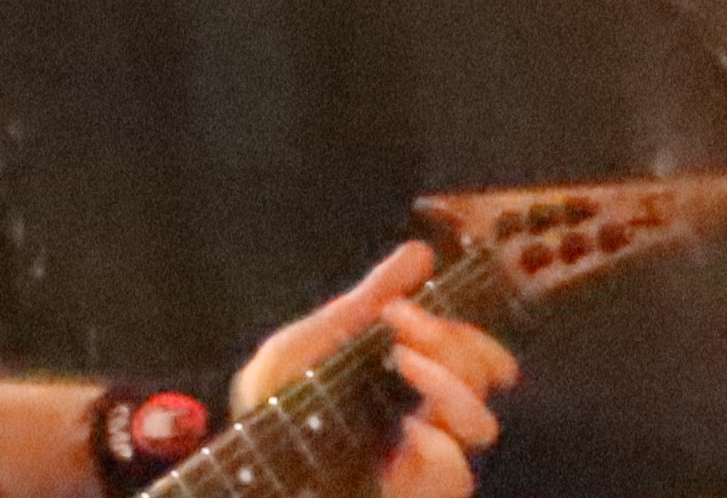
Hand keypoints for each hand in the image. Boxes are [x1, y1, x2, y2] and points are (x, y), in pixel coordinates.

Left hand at [228, 244, 513, 497]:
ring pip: (480, 425)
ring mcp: (422, 460)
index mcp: (411, 382)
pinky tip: (412, 428)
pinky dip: (443, 448)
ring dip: (452, 385)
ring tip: (403, 362)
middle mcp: (427, 419)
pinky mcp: (413, 491)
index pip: (474, 359)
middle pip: (483, 383)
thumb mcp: (315, 338)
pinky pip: (455, 476)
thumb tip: (421, 253)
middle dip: (455, 345)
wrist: (242, 451)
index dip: (464, 333)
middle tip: (401, 329)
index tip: (405, 310)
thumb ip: (370, 299)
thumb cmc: (276, 395)